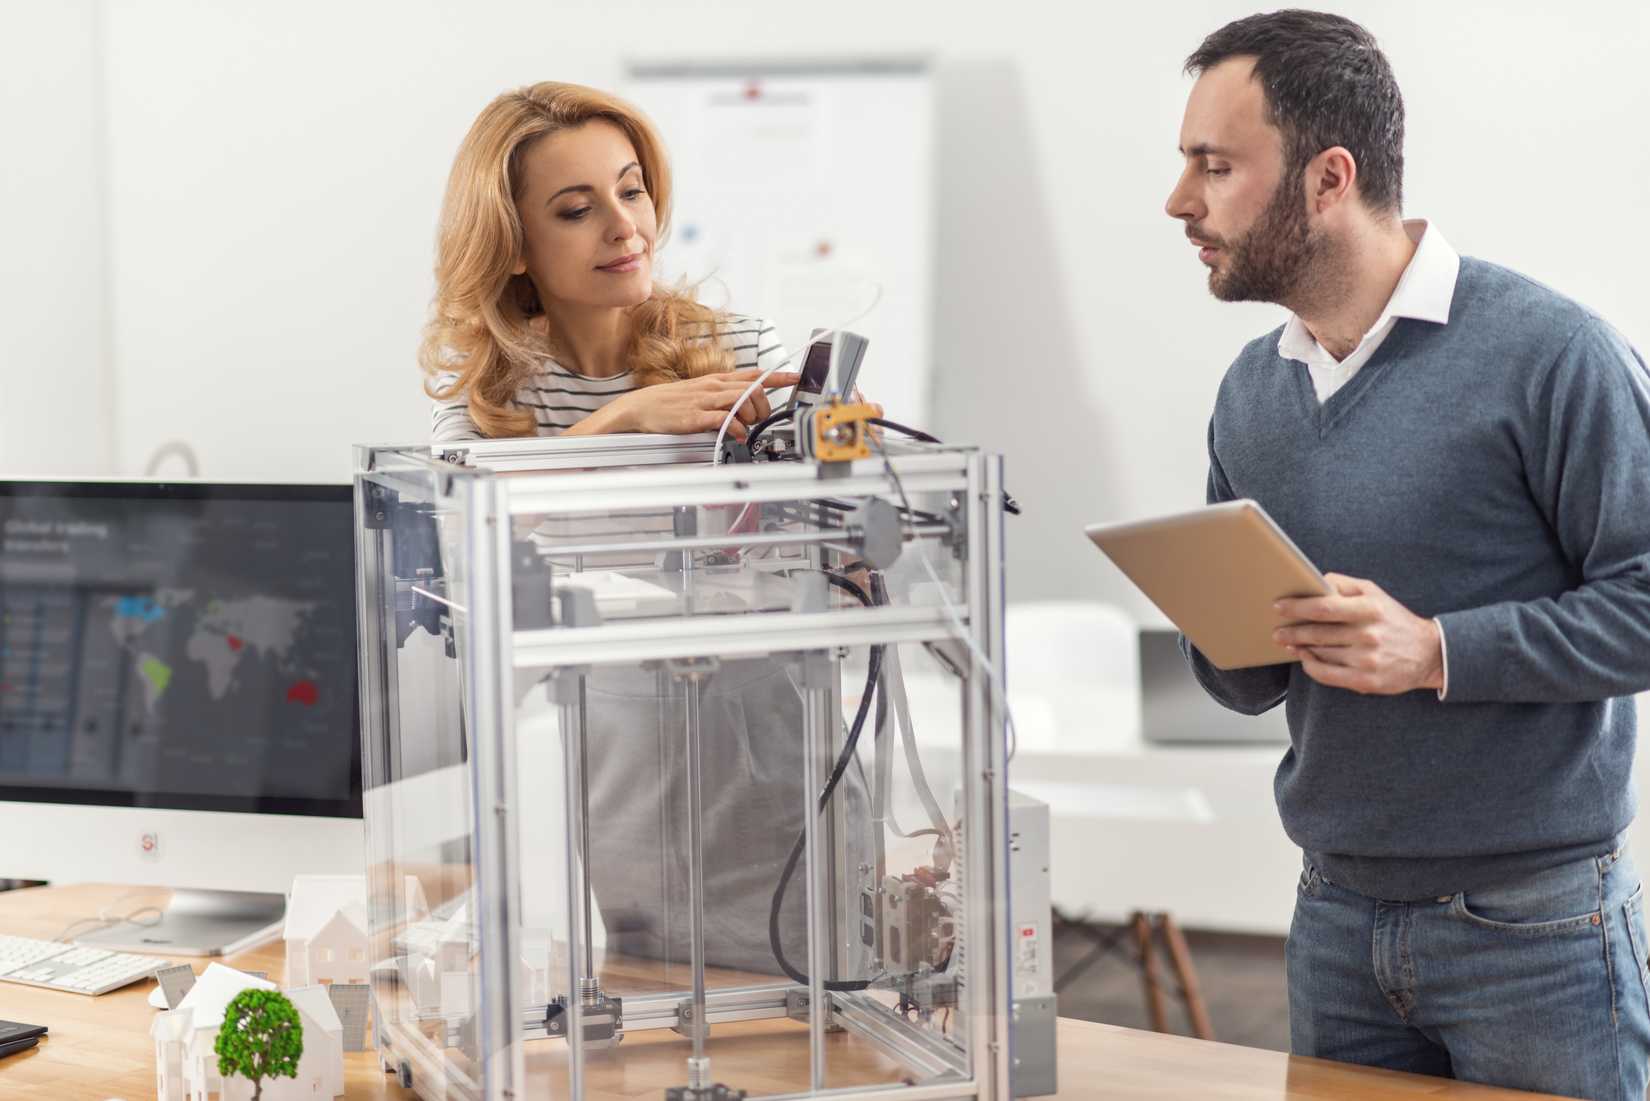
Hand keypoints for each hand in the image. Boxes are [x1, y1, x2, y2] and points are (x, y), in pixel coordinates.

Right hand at [576, 368, 799, 439]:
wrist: (639, 407)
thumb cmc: (669, 402)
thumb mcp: (699, 392)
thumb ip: (721, 397)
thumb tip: (741, 407)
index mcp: (716, 380)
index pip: (752, 373)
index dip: (776, 375)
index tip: (795, 377)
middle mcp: (713, 386)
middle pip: (753, 388)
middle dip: (764, 406)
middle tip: (760, 420)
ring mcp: (705, 400)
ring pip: (742, 400)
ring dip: (752, 417)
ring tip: (747, 428)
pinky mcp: (696, 416)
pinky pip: (725, 419)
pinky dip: (737, 429)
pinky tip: (737, 436)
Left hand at [1273, 573, 1443, 694]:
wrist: (1429, 654)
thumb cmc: (1394, 620)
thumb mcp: (1374, 593)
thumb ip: (1344, 584)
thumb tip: (1315, 581)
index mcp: (1370, 609)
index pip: (1324, 607)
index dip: (1297, 607)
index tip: (1279, 606)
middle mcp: (1368, 634)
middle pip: (1317, 633)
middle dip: (1291, 631)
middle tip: (1276, 631)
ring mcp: (1367, 659)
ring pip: (1320, 653)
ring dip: (1299, 648)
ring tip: (1288, 642)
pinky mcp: (1366, 681)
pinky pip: (1327, 674)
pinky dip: (1311, 666)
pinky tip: (1305, 658)